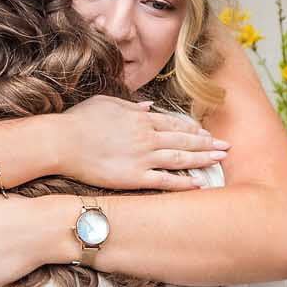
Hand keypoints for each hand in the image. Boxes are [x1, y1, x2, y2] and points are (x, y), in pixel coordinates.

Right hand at [56, 95, 227, 189]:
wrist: (60, 142)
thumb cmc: (79, 121)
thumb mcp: (106, 103)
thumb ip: (130, 104)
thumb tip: (147, 105)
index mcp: (140, 118)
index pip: (174, 123)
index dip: (192, 129)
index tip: (207, 133)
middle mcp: (146, 136)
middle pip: (183, 139)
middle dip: (207, 143)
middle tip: (226, 147)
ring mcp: (141, 157)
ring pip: (180, 158)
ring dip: (203, 159)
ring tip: (220, 160)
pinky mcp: (133, 176)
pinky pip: (164, 180)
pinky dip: (182, 182)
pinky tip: (198, 183)